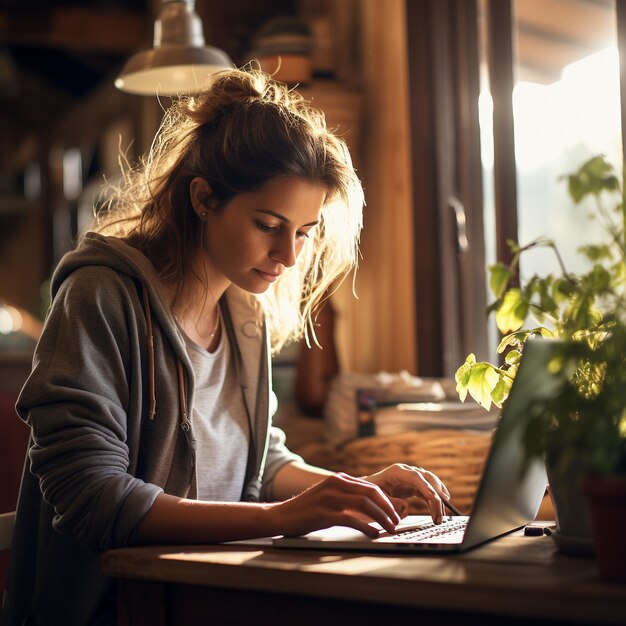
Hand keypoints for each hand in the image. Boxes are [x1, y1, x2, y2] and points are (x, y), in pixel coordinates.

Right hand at [270, 472, 401, 537]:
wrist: (281, 515)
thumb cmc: (306, 509)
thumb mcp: (328, 496)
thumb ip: (346, 496)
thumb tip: (371, 506)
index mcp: (338, 479)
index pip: (370, 487)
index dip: (386, 501)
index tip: (395, 513)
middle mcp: (335, 484)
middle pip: (371, 493)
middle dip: (388, 508)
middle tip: (396, 521)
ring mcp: (329, 498)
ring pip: (364, 504)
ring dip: (381, 518)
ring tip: (389, 528)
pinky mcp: (324, 513)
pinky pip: (351, 519)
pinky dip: (366, 527)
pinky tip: (373, 534)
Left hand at [364, 464, 449, 523]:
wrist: (364, 492)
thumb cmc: (367, 494)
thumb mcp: (375, 499)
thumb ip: (390, 503)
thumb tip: (406, 507)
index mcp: (396, 472)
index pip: (415, 476)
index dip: (426, 486)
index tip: (435, 498)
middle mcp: (406, 471)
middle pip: (427, 479)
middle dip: (436, 496)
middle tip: (439, 516)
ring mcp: (411, 478)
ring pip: (431, 484)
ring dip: (438, 499)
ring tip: (440, 517)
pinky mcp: (413, 486)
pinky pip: (428, 491)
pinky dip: (435, 499)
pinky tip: (441, 508)